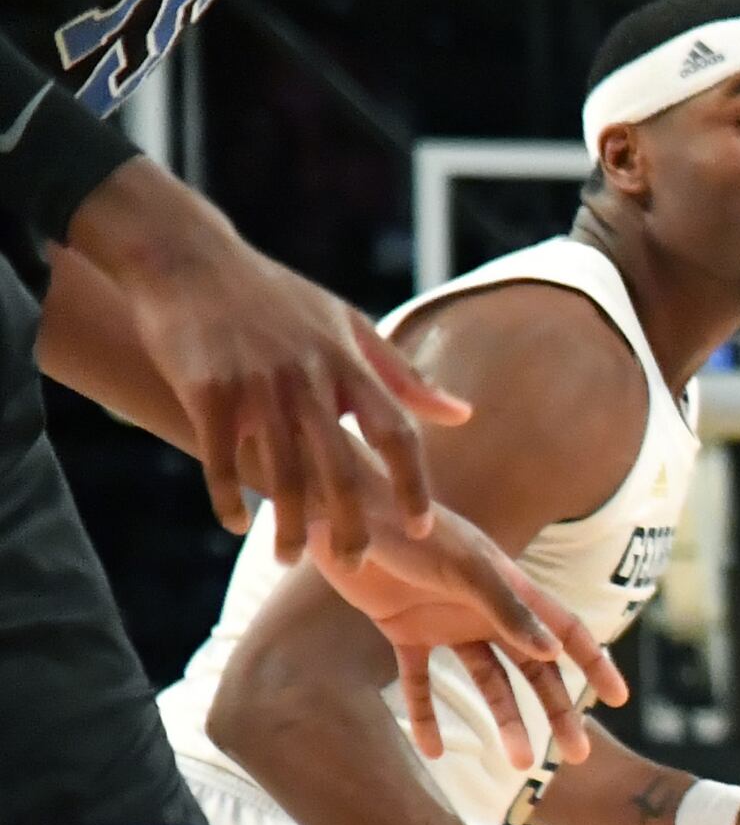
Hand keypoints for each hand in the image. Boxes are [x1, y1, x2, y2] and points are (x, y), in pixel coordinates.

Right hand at [64, 158, 465, 571]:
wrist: (191, 260)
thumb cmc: (279, 299)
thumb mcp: (349, 325)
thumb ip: (404, 378)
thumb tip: (462, 416)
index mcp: (349, 365)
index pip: (397, 434)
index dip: (412, 486)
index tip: (422, 528)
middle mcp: (310, 378)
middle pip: (342, 467)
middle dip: (352, 524)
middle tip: (355, 564)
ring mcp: (258, 385)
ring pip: (282, 472)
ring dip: (289, 523)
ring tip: (290, 559)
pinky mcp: (208, 389)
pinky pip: (222, 456)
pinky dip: (229, 495)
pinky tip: (236, 523)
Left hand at [321, 507, 629, 769]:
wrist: (343, 514)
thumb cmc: (411, 532)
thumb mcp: (464, 569)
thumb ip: (507, 610)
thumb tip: (552, 653)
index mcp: (511, 588)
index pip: (566, 631)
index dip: (594, 664)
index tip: (618, 698)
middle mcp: (486, 610)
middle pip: (534, 669)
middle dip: (557, 711)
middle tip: (576, 754)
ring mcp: (447, 623)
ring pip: (486, 683)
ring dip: (505, 722)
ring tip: (519, 765)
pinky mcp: (404, 632)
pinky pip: (419, 682)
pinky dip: (426, 716)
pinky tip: (433, 750)